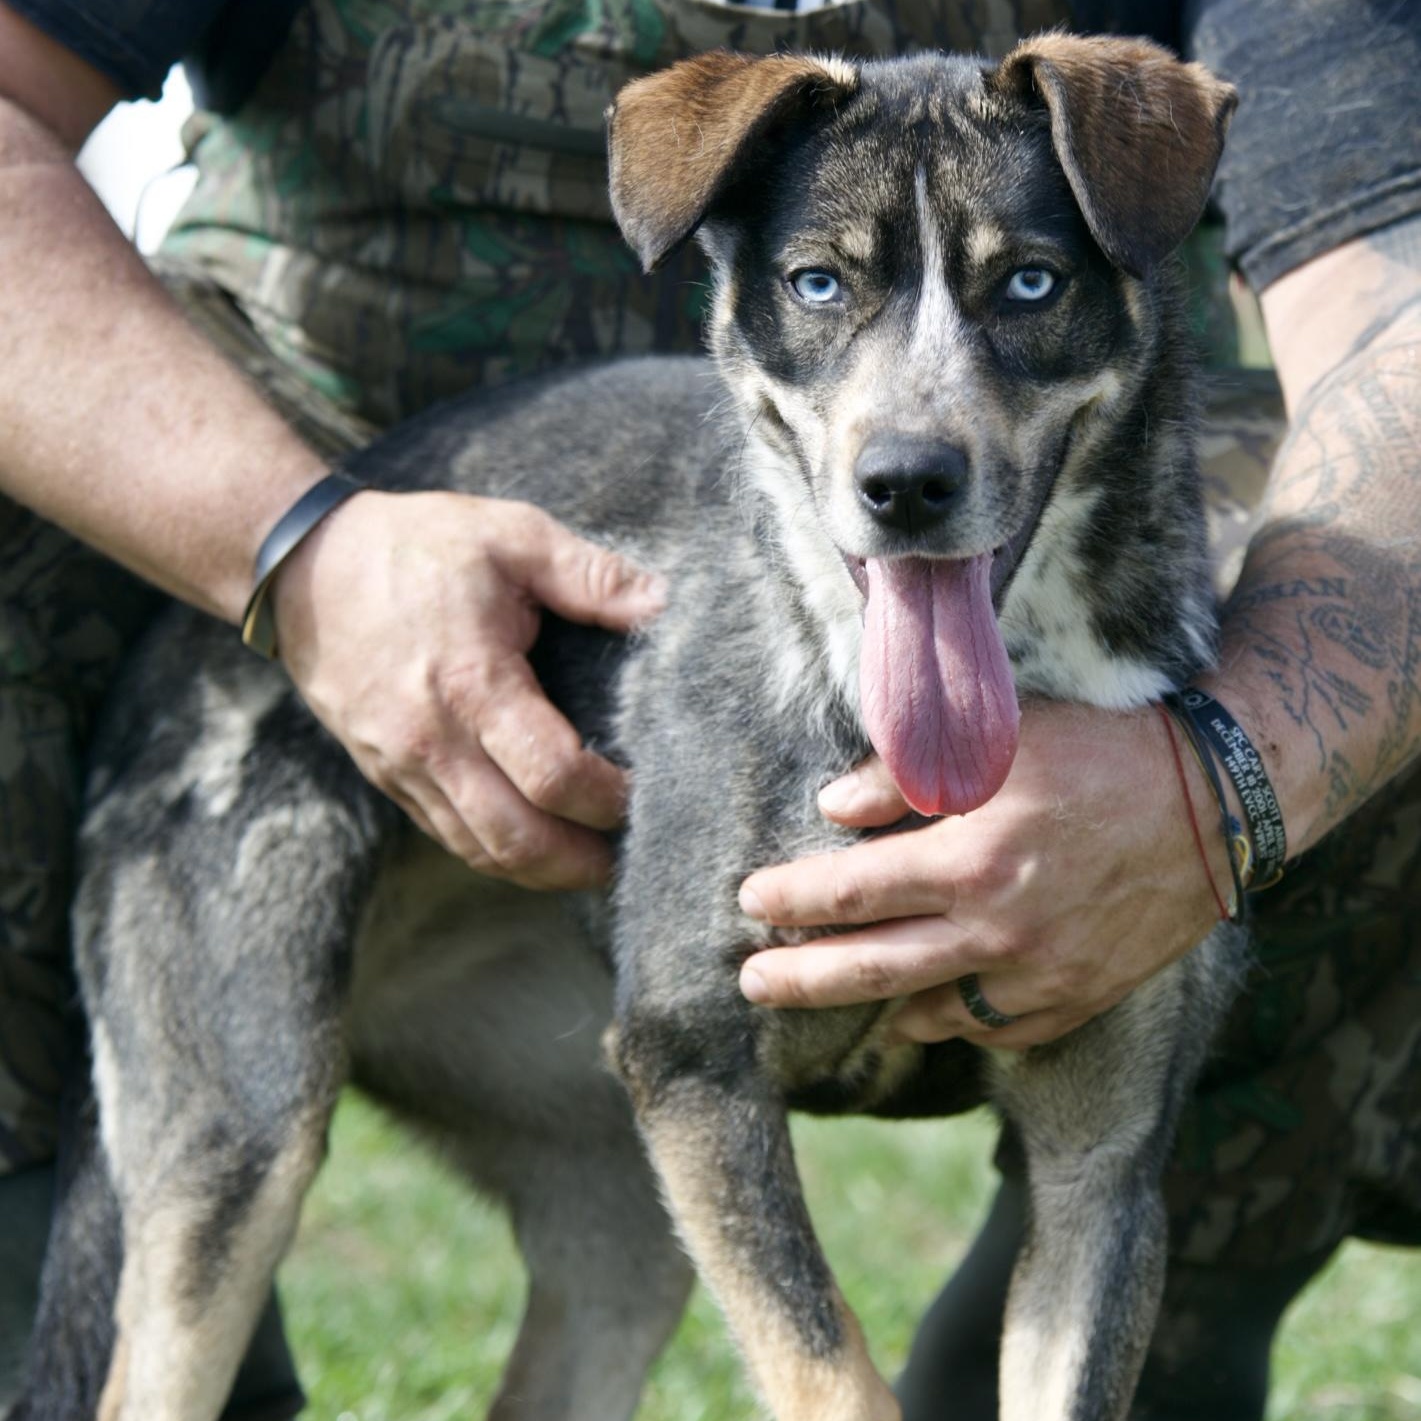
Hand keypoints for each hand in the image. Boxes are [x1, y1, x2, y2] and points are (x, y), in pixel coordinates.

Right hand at [272, 489, 663, 888]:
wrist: (302, 565)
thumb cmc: (412, 545)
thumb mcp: (511, 535)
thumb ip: (591, 574)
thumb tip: (665, 603)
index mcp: (472, 684)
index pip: (553, 776)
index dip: (608, 800)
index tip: (644, 795)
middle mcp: (432, 740)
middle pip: (516, 839)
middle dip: (580, 862)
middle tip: (630, 856)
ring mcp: (401, 766)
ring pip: (478, 849)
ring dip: (540, 871)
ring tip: (590, 864)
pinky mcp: (384, 773)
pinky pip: (446, 834)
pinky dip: (496, 851)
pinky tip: (533, 844)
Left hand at [736, 701, 1230, 1048]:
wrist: (1216, 801)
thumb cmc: (1100, 752)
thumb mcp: (1000, 741)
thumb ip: (902, 778)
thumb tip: (829, 811)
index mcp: (970, 860)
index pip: (848, 893)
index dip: (789, 900)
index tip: (750, 901)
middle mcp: (998, 931)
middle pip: (870, 969)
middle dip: (799, 979)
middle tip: (751, 984)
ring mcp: (1042, 975)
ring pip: (931, 1013)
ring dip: (873, 1006)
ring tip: (835, 994)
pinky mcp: (1080, 997)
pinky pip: (995, 1028)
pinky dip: (952, 1021)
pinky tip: (925, 1010)